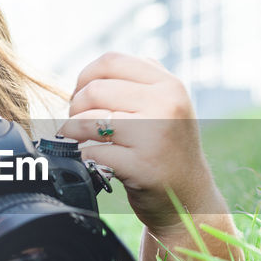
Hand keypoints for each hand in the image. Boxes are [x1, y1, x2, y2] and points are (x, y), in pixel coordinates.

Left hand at [56, 52, 222, 233]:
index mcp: (169, 85)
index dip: (86, 76)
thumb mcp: (167, 106)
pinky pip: (92, 151)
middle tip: (77, 121)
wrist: (188, 198)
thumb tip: (92, 74)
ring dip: (72, 130)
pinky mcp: (140, 165)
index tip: (81, 94)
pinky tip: (91, 159)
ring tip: (77, 137)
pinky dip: (83, 155)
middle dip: (76, 106)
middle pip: (95, 89)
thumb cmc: (167, 149)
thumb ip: (140, 83)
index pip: (112, 61)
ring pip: (89, 119)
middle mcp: (166, 105)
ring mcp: (154, 135)